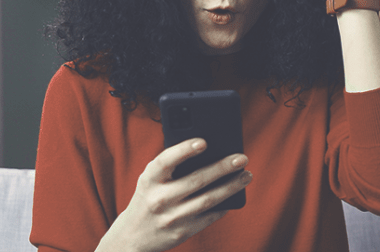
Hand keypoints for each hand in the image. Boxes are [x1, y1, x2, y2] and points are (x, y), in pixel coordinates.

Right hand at [95, 138, 251, 251]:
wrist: (133, 236)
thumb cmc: (149, 197)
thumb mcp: (151, 180)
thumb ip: (171, 166)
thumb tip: (209, 150)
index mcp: (149, 180)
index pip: (165, 161)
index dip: (184, 150)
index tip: (203, 142)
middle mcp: (159, 199)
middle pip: (196, 180)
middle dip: (222, 168)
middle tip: (242, 158)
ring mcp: (172, 217)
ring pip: (208, 199)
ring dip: (231, 186)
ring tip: (246, 175)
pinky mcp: (183, 231)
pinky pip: (210, 215)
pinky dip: (225, 204)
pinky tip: (235, 194)